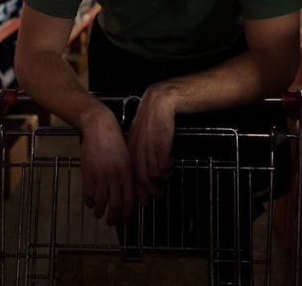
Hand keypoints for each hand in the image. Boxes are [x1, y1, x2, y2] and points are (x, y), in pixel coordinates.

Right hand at [79, 104, 135, 224]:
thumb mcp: (127, 158)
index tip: (125, 220)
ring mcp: (100, 174)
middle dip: (113, 217)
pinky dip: (88, 201)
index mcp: (127, 172)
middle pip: (115, 204)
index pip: (129, 199)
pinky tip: (89, 203)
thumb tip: (133, 194)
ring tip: (99, 214)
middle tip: (111, 222)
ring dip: (99, 211)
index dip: (127, 213)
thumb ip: (129, 176)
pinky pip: (88, 192)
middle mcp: (115, 175)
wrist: (99, 127)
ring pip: (100, 201)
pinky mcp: (88, 172)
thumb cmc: (115, 141)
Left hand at [128, 84, 177, 203]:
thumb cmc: (154, 119)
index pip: (130, 175)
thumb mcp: (143, 135)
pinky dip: (168, 170)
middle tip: (158, 196)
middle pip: (140, 179)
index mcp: (130, 148)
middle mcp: (136, 150)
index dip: (137, 190)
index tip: (143, 199)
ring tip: (167, 179)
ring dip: (161, 181)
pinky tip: (171, 164)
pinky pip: (162, 168)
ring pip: (151, 176)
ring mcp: (147, 149)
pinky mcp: (159, 147)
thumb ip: (141, 151)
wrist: (160, 102)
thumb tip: (146, 169)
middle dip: (149, 192)